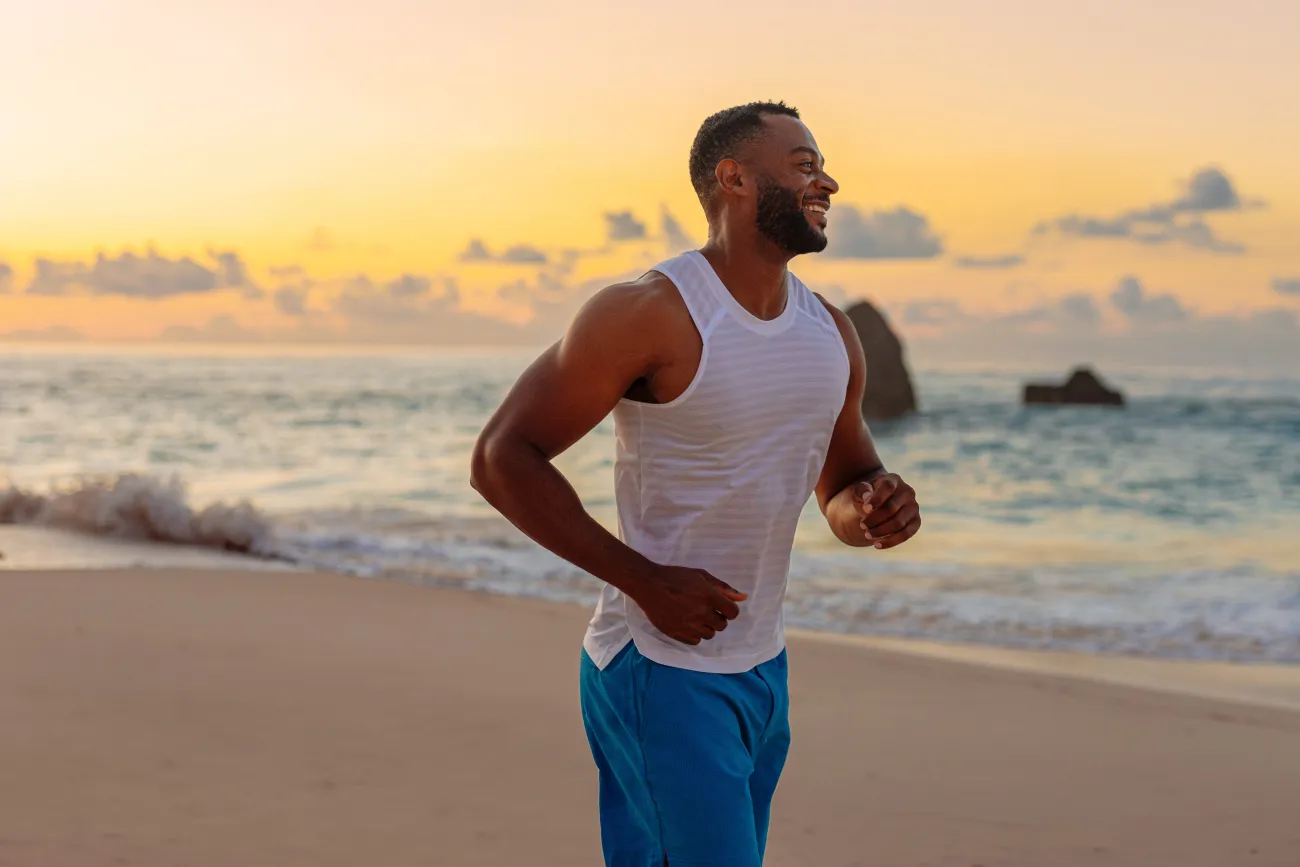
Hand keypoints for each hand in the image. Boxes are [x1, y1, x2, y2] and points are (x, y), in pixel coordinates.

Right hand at [630, 564, 746, 645]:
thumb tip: (743, 597)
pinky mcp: (677, 633)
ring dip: (706, 627)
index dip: (728, 609)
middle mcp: (701, 613)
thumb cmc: (676, 577)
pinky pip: (695, 641)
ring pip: (709, 635)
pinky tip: (688, 624)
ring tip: (696, 616)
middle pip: (722, 625)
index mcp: (709, 597)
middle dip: (718, 618)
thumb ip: (723, 587)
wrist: (648, 584)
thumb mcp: (701, 575)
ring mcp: (688, 625)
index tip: (721, 606)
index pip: (732, 613)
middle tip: (706, 609)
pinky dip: (695, 634)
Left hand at [851, 473, 920, 549]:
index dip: (877, 498)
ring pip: (899, 523)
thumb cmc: (869, 495)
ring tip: (867, 535)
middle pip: (891, 508)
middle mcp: (907, 492)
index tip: (865, 509)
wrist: (880, 503)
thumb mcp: (861, 491)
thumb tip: (867, 497)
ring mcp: (914, 507)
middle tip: (862, 526)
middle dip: (875, 519)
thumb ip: (861, 491)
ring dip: (881, 531)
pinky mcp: (916, 522)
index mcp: (893, 480)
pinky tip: (877, 545)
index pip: (888, 487)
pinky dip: (891, 541)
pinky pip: (906, 534)